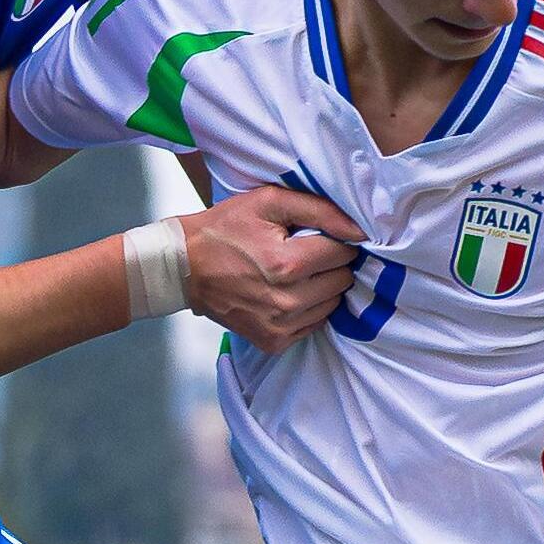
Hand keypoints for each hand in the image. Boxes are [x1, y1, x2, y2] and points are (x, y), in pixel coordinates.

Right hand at [182, 185, 364, 352]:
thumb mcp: (268, 202)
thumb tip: (359, 230)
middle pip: (341, 280)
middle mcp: (286, 300)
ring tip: (293, 274)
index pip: (343, 252)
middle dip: (329, 264)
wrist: (184, 267)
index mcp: (286, 263)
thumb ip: (320, 210)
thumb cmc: (225, 229)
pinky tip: (286, 293)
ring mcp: (279, 325)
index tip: (317, 236)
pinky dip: (307, 309)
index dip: (335, 239)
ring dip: (321, 287)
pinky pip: (314, 325)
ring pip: (332, 305)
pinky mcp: (273, 342)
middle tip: (303, 254)